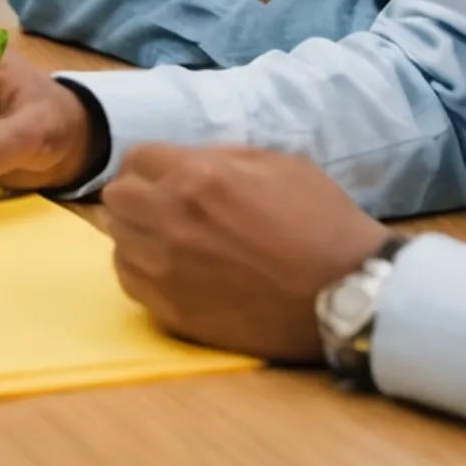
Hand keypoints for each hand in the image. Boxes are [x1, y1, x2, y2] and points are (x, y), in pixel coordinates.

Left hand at [100, 145, 388, 362]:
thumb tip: (187, 159)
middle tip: (167, 206)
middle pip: (116, 197)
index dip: (152, 165)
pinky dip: (141, 269)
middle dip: (138, 195)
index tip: (168, 176)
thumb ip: (221, 156)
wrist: (348, 292)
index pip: (136, 158)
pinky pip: (127, 280)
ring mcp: (166, 268)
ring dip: (137, 233)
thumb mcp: (278, 163)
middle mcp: (169, 219)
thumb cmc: (321, 221)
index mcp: (195, 176)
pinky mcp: (171, 309)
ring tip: (172, 239)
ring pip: (117, 238)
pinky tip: (171, 269)